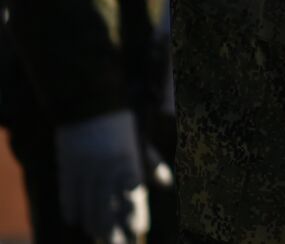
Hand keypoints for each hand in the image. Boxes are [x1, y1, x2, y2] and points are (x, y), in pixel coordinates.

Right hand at [55, 110, 149, 241]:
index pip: (132, 197)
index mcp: (127, 162)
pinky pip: (69, 196)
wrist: (88, 103)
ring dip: (95, 225)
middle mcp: (106, 170)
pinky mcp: (67, 169)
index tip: (139, 230)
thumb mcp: (137, 142)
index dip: (134, 216)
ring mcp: (85, 171)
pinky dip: (73, 210)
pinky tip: (77, 221)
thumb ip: (151, 164)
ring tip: (101, 238)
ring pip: (88, 206)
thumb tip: (167, 184)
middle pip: (108, 208)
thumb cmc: (119, 122)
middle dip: (115, 230)